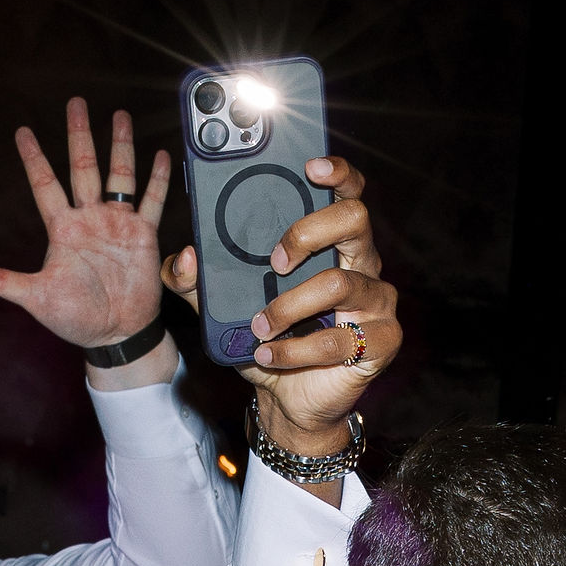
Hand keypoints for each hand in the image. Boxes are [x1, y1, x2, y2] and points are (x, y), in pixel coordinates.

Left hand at [0, 99, 174, 357]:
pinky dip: (156, 179)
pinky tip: (159, 155)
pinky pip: (151, 201)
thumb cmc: (77, 319)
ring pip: (118, 175)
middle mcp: (89, 219)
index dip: (34, 159)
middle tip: (75, 105)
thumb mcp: (38, 298)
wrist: (116, 335)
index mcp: (63, 229)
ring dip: (118, 146)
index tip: (23, 132)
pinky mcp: (143, 235)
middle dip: (78, 135)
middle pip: (83, 167)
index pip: (45, 185)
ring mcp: (117, 224)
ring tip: (119, 116)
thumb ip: (8, 283)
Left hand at [165, 157, 400, 449]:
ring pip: (339, 283)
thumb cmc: (266, 340)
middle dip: (308, 232)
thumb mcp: (221, 309)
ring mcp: (377, 302)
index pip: (346, 193)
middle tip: (274, 260)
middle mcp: (361, 263)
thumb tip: (184, 259)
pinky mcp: (381, 341)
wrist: (288, 399)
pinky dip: (296, 350)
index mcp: (331, 243)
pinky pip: (339, 340)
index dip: (337, 173)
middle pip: (355, 219)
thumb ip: (194, 283)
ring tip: (259, 326)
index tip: (311, 166)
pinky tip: (271, 355)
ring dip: (290, 306)